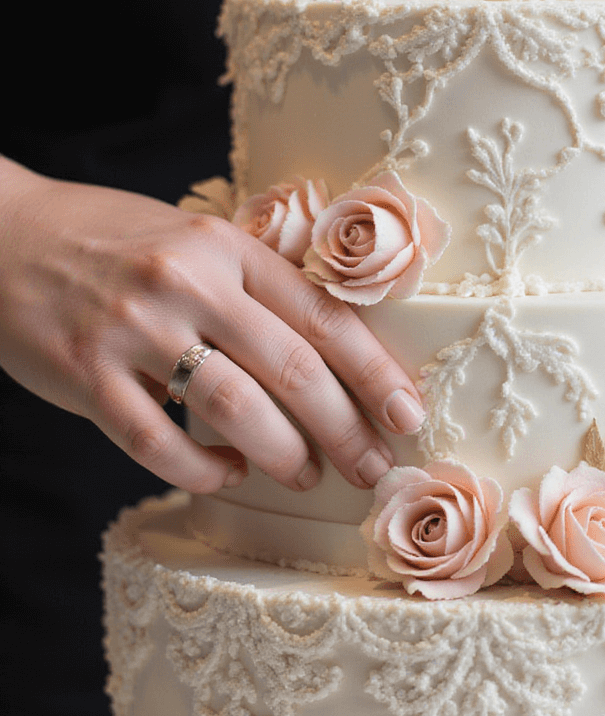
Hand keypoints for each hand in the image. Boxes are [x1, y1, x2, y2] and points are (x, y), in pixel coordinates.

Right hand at [0, 161, 425, 494]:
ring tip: (305, 475)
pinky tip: (225, 474)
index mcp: (223, 245)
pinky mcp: (85, 375)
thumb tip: (335, 356)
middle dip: (345, 431)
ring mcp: (133, 329)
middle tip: (372, 469)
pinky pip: (159, 444)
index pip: (322, 315)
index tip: (409, 416)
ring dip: (284, 456)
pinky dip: (204, 470)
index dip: (375, 374)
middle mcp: (186, 282)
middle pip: (293, 371)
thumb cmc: (108, 243)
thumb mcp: (189, 239)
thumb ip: (250, 285)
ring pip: (235, 411)